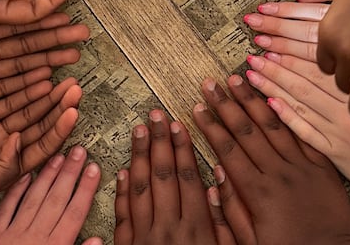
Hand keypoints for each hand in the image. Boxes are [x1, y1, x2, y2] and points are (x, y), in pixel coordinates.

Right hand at [0, 77, 82, 203]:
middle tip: (75, 84)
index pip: (39, 142)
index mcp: (2, 159)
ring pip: (21, 96)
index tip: (74, 110)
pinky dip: (14, 73)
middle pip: (35, 115)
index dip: (58, 127)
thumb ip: (2, 170)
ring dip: (41, 84)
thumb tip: (20, 143)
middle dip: (57, 101)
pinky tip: (30, 66)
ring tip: (61, 69)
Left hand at [0, 146, 101, 244]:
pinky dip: (15, 191)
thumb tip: (97, 241)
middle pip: (57, 199)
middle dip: (70, 173)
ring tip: (58, 156)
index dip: (85, 188)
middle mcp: (35, 238)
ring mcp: (12, 235)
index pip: (75, 212)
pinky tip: (25, 176)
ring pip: (34, 198)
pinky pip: (5, 208)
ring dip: (47, 176)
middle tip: (79, 150)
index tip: (94, 168)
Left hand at [114, 110, 222, 244]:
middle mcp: (169, 228)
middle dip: (160, 142)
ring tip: (139, 131)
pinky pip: (123, 215)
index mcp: (197, 228)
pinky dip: (122, 191)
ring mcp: (145, 237)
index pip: (188, 177)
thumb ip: (227, 221)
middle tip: (156, 116)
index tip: (178, 125)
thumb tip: (219, 182)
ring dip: (139, 156)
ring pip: (140, 189)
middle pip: (163, 176)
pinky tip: (124, 170)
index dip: (182, 148)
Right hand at [193, 76, 349, 243]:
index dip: (210, 126)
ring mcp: (302, 167)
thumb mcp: (252, 242)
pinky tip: (277, 97)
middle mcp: (278, 172)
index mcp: (257, 192)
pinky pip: (304, 133)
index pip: (227, 149)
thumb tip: (215, 176)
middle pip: (246, 130)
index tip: (197, 107)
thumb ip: (231, 210)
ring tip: (239, 78)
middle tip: (211, 83)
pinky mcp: (323, 167)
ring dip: (253, 99)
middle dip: (226, 103)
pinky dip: (289, 113)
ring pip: (273, 124)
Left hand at [243, 51, 349, 209]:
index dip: (297, 47)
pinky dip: (287, 116)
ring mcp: (343, 132)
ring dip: (274, 84)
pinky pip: (306, 131)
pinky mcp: (335, 154)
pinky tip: (268, 102)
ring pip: (303, 102)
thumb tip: (336, 45)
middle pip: (308, 78)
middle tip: (255, 46)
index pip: (325, 62)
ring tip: (252, 70)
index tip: (274, 35)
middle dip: (278, 61)